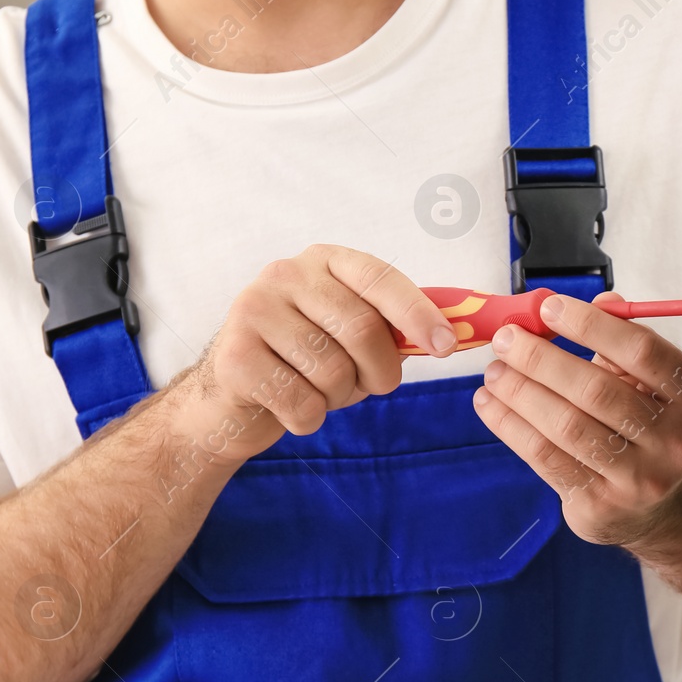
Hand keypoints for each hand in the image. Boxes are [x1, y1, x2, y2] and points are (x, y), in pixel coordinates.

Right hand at [177, 245, 459, 458]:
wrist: (230, 399)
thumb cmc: (304, 364)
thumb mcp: (350, 337)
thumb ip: (391, 329)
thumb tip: (452, 335)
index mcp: (325, 261)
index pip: (380, 277)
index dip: (417, 313)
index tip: (444, 346)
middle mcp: (286, 275)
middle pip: (361, 328)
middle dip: (380, 371)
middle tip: (375, 385)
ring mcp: (253, 310)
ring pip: (332, 369)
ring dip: (340, 398)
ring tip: (321, 392)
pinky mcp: (234, 356)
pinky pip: (301, 402)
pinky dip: (309, 420)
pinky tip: (291, 408)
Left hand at [472, 292, 681, 596]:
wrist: (665, 512)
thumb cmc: (654, 434)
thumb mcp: (656, 386)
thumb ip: (628, 344)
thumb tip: (601, 303)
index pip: (642, 352)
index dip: (592, 326)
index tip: (549, 309)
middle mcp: (670, 441)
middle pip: (596, 390)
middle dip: (542, 359)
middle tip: (506, 339)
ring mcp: (636, 479)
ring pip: (566, 426)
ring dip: (519, 392)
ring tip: (494, 372)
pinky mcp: (599, 506)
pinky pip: (546, 458)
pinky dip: (511, 427)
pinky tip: (491, 405)